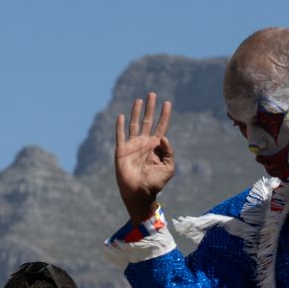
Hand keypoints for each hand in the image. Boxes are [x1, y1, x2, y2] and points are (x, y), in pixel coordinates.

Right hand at [114, 93, 174, 224]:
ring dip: (136, 112)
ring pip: (134, 124)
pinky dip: (120, 125)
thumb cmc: (155, 183)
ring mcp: (133, 146)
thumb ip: (169, 152)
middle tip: (152, 94)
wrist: (139, 193)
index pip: (162, 127)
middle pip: (148, 121)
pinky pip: (120, 135)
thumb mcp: (168, 168)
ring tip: (139, 100)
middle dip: (151, 108)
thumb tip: (163, 137)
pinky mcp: (121, 151)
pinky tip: (121, 115)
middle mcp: (144, 143)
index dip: (165, 115)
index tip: (168, 103)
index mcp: (156, 147)